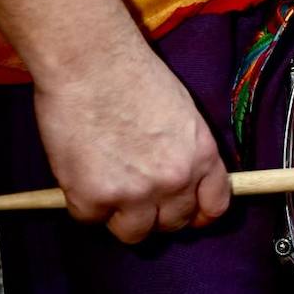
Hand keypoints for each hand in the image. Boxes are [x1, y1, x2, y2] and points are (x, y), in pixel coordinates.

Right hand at [33, 44, 230, 243]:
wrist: (89, 60)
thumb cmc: (131, 73)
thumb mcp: (182, 112)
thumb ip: (186, 150)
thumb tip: (180, 179)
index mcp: (202, 156)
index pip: (214, 206)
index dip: (197, 213)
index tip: (184, 213)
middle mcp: (175, 180)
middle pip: (172, 224)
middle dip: (154, 212)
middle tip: (132, 190)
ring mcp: (135, 194)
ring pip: (133, 232)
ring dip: (119, 215)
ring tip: (104, 182)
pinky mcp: (94, 198)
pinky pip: (90, 218)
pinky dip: (82, 201)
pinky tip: (79, 170)